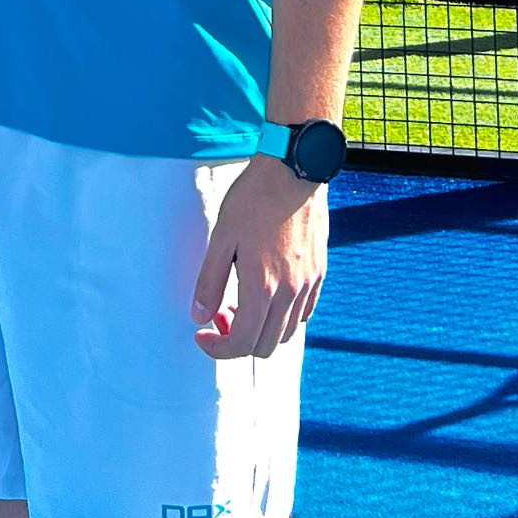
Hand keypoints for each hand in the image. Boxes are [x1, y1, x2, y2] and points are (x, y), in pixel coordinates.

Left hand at [192, 156, 328, 360]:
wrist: (294, 169)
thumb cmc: (255, 198)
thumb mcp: (222, 237)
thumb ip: (209, 281)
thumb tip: (199, 316)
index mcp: (262, 287)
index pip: (242, 342)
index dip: (218, 348)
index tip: (202, 334)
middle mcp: (290, 292)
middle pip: (265, 346)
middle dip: (237, 341)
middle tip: (220, 316)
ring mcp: (308, 284)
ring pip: (286, 332)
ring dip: (261, 330)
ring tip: (241, 302)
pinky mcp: (319, 272)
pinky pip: (303, 312)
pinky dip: (283, 317)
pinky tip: (267, 293)